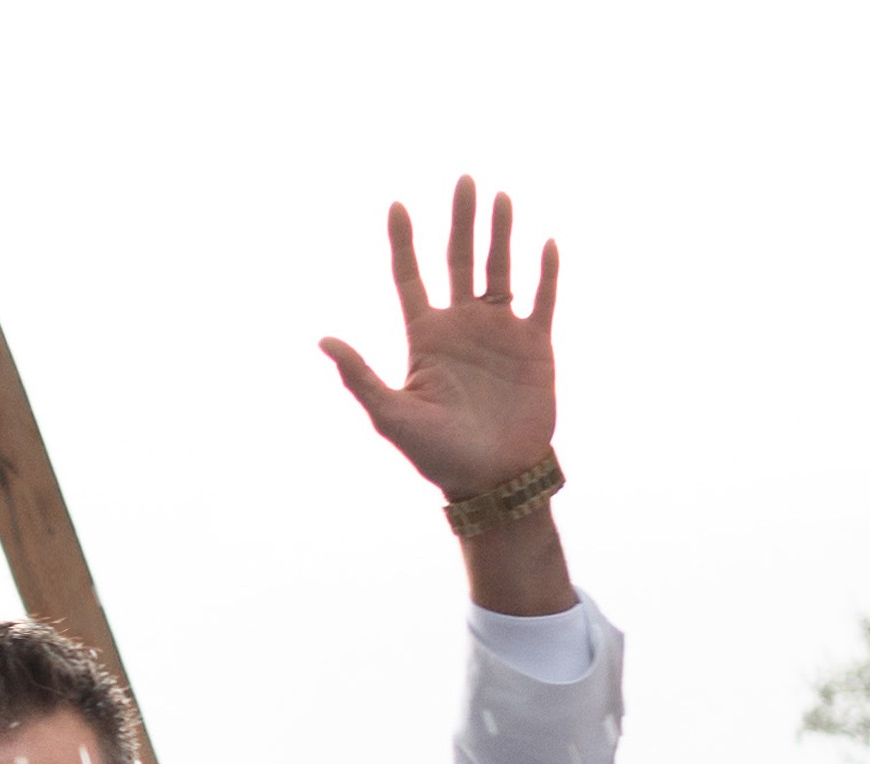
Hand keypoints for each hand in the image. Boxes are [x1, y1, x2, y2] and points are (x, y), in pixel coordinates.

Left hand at [322, 179, 572, 617]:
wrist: (493, 479)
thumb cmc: (437, 455)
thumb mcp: (392, 416)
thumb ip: (359, 377)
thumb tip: (323, 340)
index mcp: (426, 338)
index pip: (411, 278)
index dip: (403, 242)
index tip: (396, 204)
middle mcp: (462, 327)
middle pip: (459, 260)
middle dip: (461, 220)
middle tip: (464, 178)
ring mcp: (499, 333)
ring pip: (499, 269)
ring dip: (501, 234)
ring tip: (500, 195)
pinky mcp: (535, 346)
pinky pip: (542, 299)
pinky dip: (546, 272)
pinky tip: (545, 244)